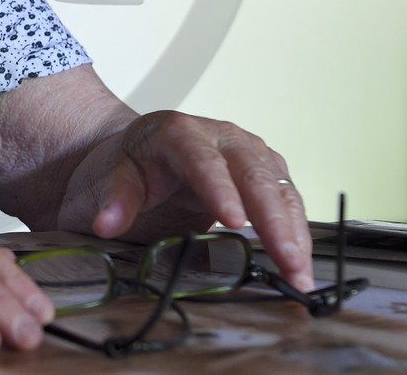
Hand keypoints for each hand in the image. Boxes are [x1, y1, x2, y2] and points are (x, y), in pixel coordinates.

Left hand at [55, 110, 314, 290]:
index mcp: (179, 132)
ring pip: (279, 189)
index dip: (221, 190)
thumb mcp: (106, 179)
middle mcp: (221, 137)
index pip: (203, 161)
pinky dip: (296, 234)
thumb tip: (106, 224)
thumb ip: (113, 199)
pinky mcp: (264, 173)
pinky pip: (286, 201)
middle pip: (254, 175)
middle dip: (273, 221)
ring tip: (300, 274)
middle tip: (286, 261)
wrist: (138, 154)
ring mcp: (247, 154)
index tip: (235, 223)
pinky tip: (301, 264)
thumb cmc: (125, 166)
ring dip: (293, 233)